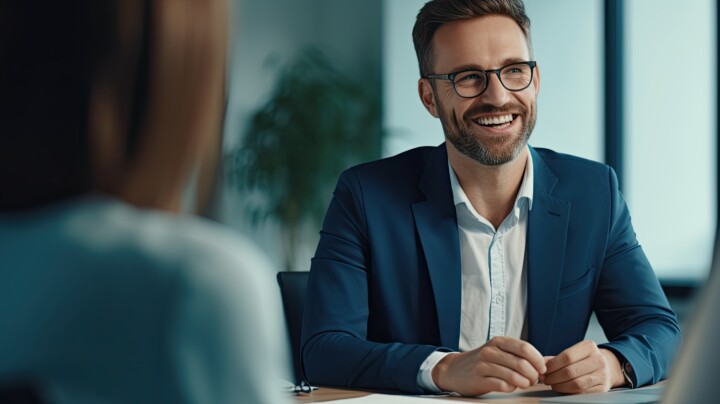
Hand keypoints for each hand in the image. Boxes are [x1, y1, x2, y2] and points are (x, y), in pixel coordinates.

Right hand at [432, 336, 546, 395]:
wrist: (454, 370)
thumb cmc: (481, 361)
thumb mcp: (498, 351)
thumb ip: (518, 354)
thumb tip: (545, 363)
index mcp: (498, 341)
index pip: (525, 348)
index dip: (538, 360)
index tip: (542, 369)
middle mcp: (490, 351)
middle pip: (522, 363)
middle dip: (533, 375)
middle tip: (534, 380)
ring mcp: (483, 365)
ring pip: (514, 376)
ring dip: (524, 383)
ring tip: (524, 384)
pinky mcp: (479, 379)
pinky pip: (503, 386)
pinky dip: (511, 388)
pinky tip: (510, 387)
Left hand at [542, 340, 624, 393]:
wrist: (608, 367)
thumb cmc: (585, 359)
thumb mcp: (574, 353)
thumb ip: (556, 358)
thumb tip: (541, 364)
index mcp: (589, 347)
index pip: (567, 356)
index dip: (552, 365)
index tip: (543, 370)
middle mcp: (598, 359)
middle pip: (570, 371)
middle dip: (553, 377)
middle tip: (545, 379)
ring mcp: (602, 374)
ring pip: (576, 383)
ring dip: (560, 386)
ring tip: (552, 384)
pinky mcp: (603, 388)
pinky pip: (582, 392)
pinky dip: (569, 392)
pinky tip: (563, 389)